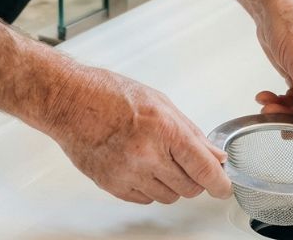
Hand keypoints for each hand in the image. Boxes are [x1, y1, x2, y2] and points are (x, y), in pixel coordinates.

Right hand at [44, 66, 231, 204]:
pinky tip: (137, 164)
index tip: (223, 186)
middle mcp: (147, 155)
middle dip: (193, 177)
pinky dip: (148, 186)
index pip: (204, 169)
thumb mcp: (158, 101)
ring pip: (169, 197)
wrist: (69, 101)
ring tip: (153, 156)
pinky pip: (146, 199)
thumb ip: (190, 130)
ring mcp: (129, 174)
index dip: (220, 183)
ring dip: (169, 181)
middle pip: (190, 188)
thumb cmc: (108, 93)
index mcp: (163, 128)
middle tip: (182, 160)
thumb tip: (213, 155)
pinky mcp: (114, 187)